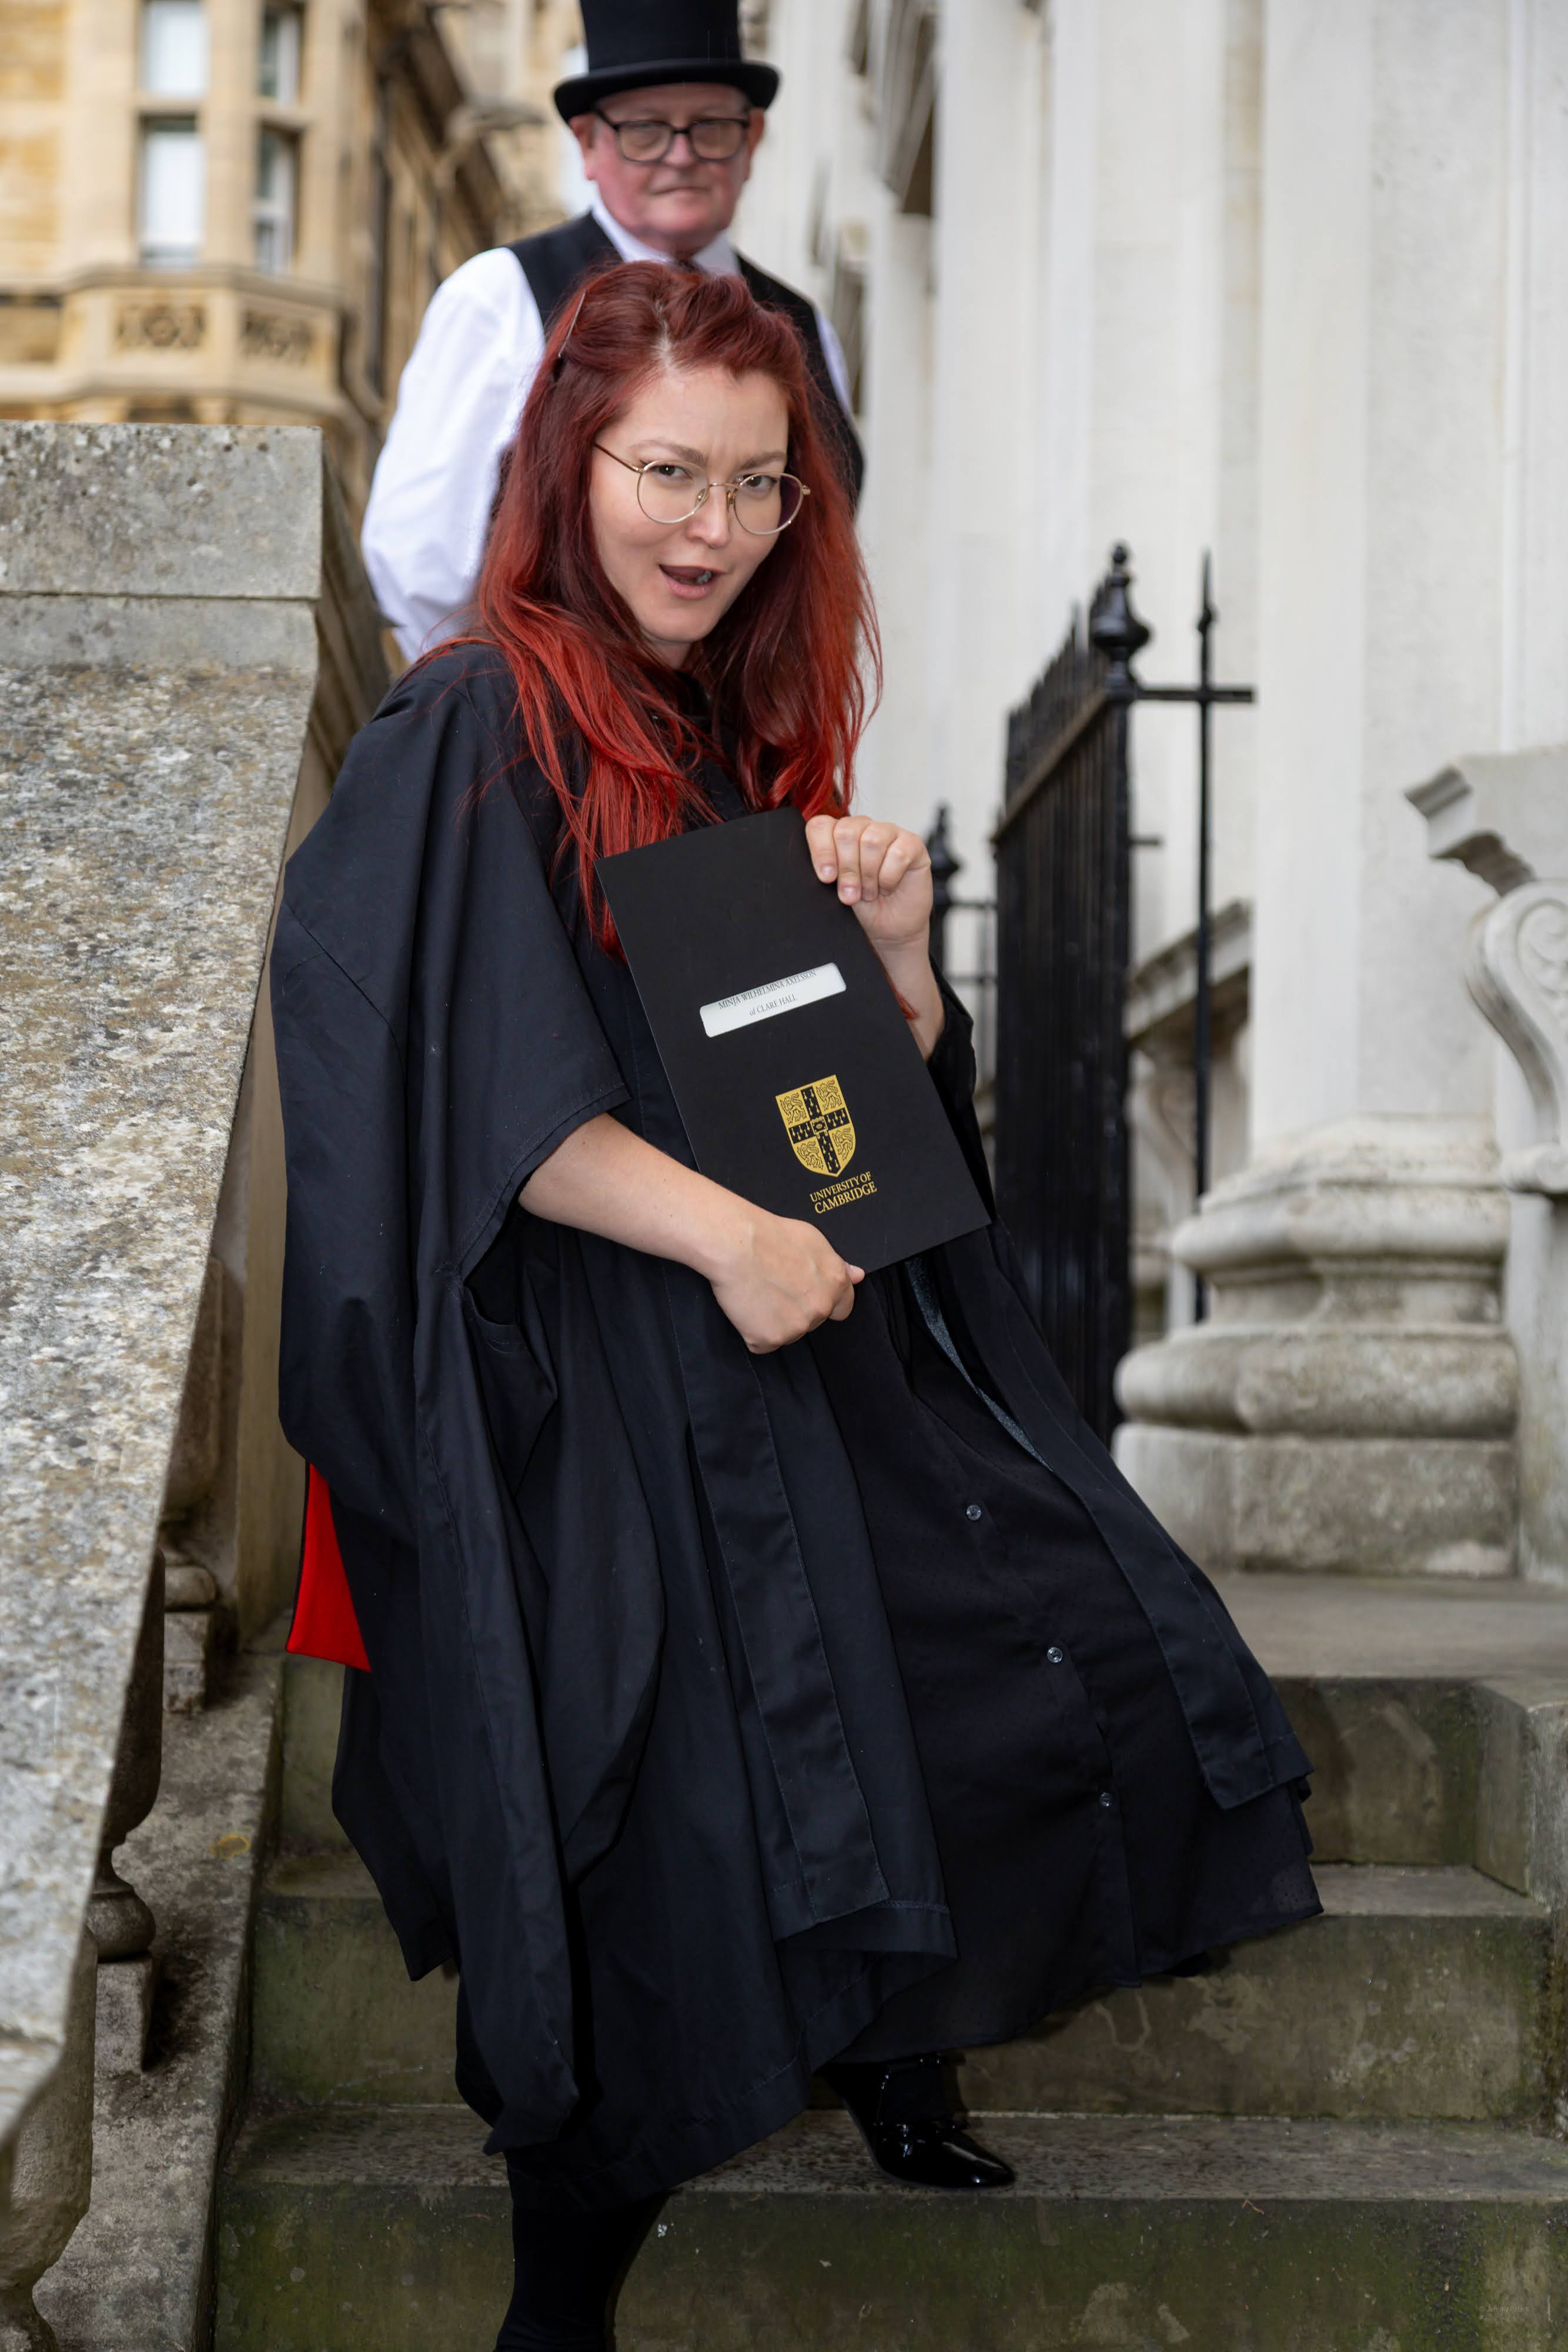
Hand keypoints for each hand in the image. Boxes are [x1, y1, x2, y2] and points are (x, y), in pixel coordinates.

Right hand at [704, 1200, 863, 1352]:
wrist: (735, 1245)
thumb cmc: (770, 1236)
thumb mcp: (813, 1240)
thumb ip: (836, 1263)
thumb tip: (858, 1276)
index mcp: (835, 1284)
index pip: (842, 1308)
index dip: (824, 1301)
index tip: (807, 1295)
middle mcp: (820, 1308)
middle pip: (811, 1320)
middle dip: (796, 1310)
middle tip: (773, 1287)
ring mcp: (796, 1327)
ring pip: (787, 1333)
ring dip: (773, 1321)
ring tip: (758, 1293)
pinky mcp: (769, 1339)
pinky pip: (761, 1343)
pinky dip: (752, 1330)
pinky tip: (747, 1307)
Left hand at [805, 813, 932, 954]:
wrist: (891, 926)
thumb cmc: (863, 904)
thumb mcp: (836, 890)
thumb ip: (827, 872)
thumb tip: (823, 869)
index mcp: (838, 834)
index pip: (821, 825)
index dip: (821, 851)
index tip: (826, 878)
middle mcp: (863, 827)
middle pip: (846, 833)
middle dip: (847, 869)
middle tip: (851, 894)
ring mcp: (889, 832)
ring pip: (872, 841)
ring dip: (868, 875)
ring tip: (870, 893)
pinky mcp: (912, 843)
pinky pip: (898, 853)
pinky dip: (889, 877)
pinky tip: (888, 887)